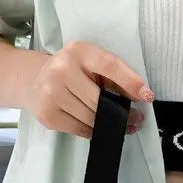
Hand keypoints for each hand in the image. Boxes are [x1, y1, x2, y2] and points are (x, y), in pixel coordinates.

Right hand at [22, 41, 151, 137]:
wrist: (35, 80)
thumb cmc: (73, 71)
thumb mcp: (91, 64)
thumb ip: (113, 76)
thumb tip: (141, 96)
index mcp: (78, 51)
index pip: (109, 65)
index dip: (131, 81)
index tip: (147, 96)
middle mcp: (61, 70)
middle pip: (100, 99)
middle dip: (122, 112)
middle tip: (137, 119)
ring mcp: (51, 93)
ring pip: (91, 117)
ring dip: (110, 125)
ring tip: (123, 126)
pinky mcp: (47, 114)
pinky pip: (80, 129)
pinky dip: (94, 131)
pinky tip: (101, 128)